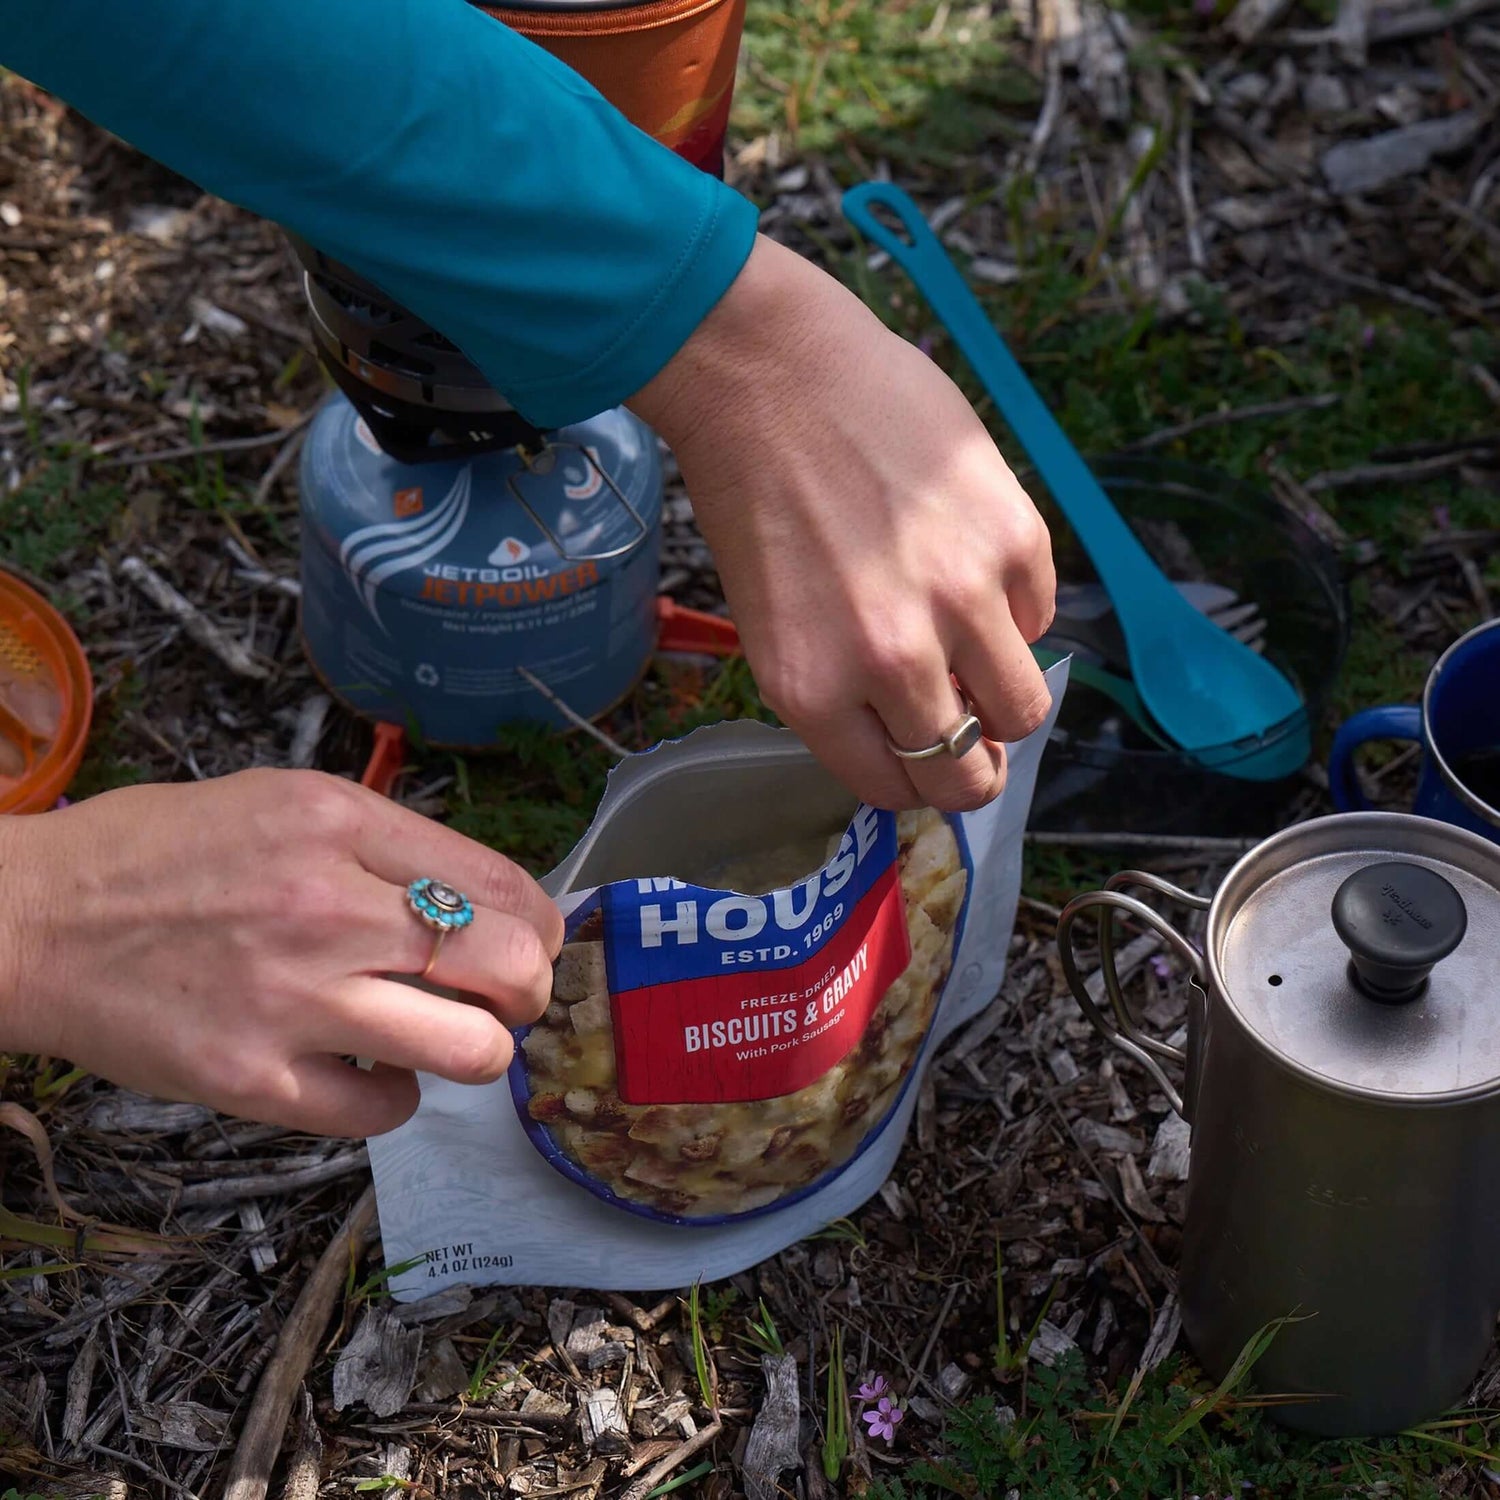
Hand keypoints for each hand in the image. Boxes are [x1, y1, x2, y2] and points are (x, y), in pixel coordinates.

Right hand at [0, 771, 562, 1137]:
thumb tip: (478, 897)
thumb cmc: (157, 854)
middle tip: (507, 997)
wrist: (33, 921)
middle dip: (529, 990)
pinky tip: (370, 1070)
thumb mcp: (283, 801)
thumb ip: (384, 841)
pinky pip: (384, 1110)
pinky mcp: (252, 1079)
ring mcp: (293, 999)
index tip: (535, 941)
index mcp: (340, 824)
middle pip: (508, 965)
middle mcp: (329, 907)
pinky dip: (395, 1097)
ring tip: (448, 1037)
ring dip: (478, 1050)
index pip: (504, 883)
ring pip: (469, 1050)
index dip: (543, 924)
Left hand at [630, 234, 1055, 811]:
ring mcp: (959, 598)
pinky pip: (1039, 614)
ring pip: (1025, 708)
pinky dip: (1016, 609)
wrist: (768, 374)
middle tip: (976, 734)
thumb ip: (841, 693)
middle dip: (975, 766)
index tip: (928, 764)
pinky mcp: (1010, 536)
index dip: (918, 783)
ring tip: (983, 656)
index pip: (896, 789)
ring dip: (1009, 698)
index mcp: (814, 691)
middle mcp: (890, 660)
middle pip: (968, 771)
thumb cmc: (754, 497)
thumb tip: (922, 730)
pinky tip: (976, 567)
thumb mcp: (772, 624)